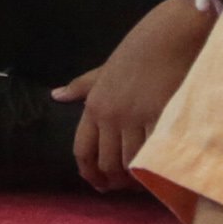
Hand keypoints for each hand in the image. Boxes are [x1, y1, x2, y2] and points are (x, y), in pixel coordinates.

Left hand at [54, 0, 213, 192]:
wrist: (167, 37)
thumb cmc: (136, 53)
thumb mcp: (103, 71)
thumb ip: (80, 87)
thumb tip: (56, 96)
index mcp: (94, 105)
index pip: (82, 149)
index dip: (88, 173)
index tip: (97, 184)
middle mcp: (111, 114)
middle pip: (107, 162)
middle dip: (114, 180)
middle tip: (125, 186)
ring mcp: (136, 117)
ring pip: (131, 161)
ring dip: (136, 177)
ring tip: (143, 180)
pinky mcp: (161, 117)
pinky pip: (154, 151)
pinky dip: (156, 165)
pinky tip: (160, 168)